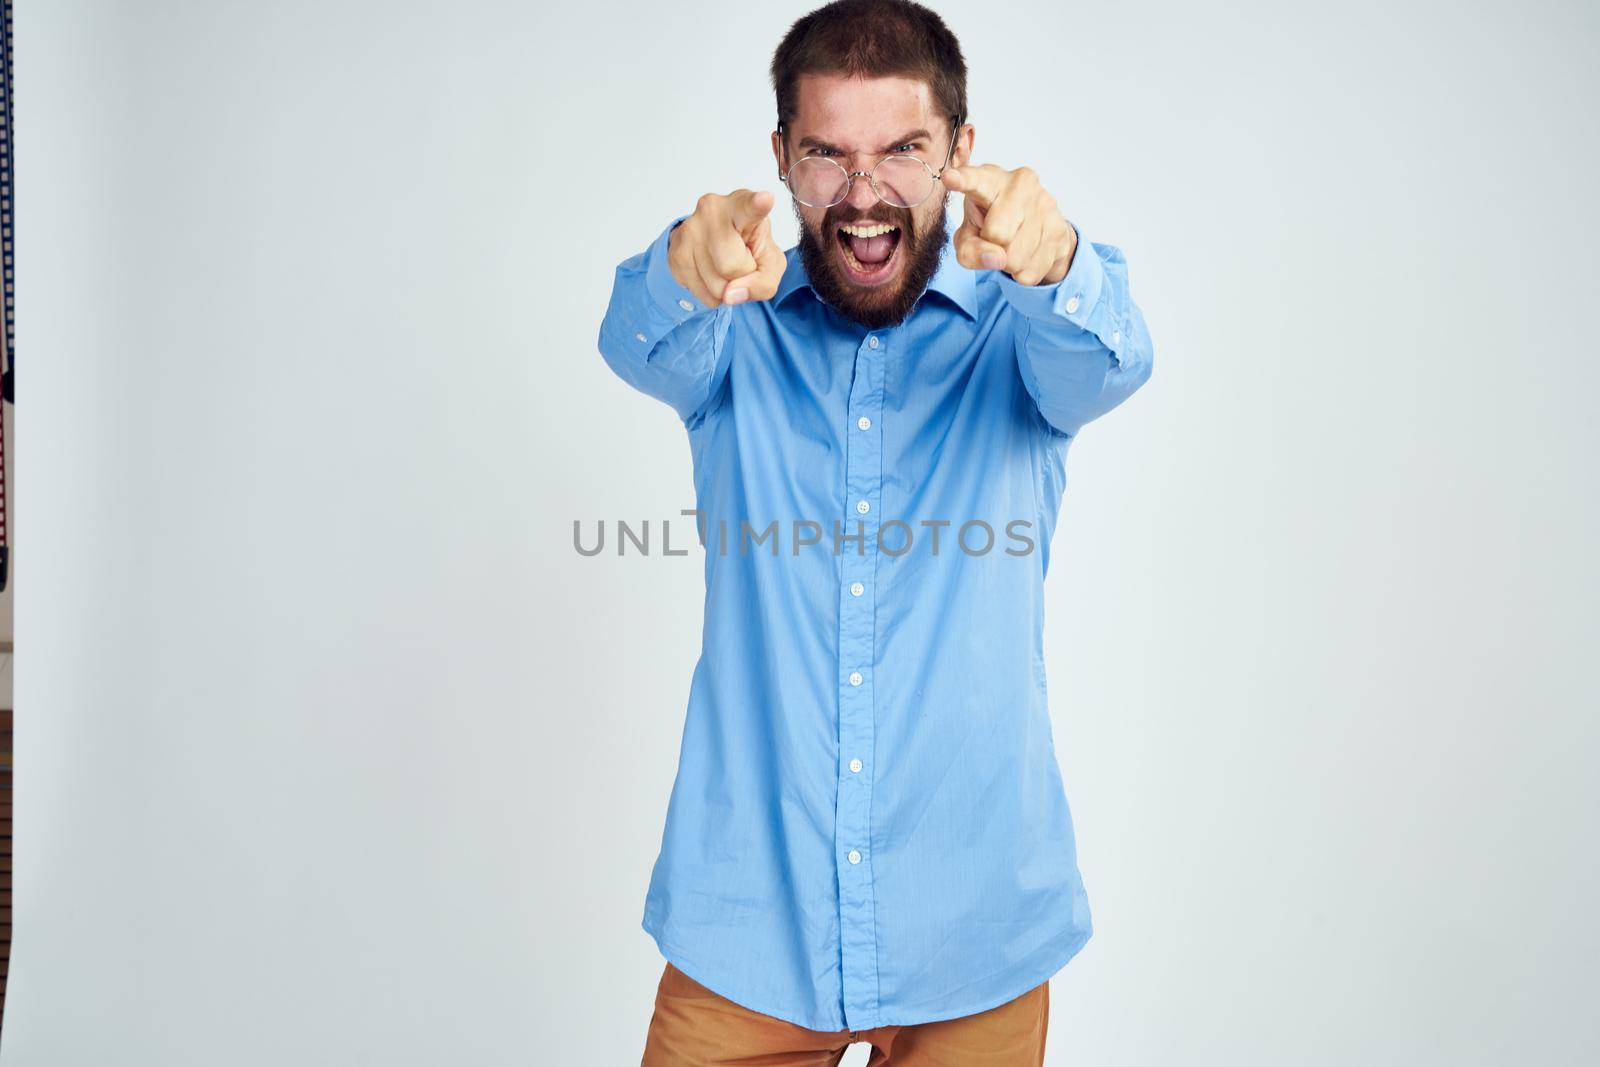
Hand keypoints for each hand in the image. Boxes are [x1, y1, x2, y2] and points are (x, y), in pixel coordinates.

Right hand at [667, 189, 786, 307]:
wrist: (713, 243)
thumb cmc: (749, 246)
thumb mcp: (770, 262)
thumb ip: (764, 282)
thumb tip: (730, 295)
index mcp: (742, 205)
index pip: (749, 206)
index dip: (756, 204)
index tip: (765, 199)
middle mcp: (713, 210)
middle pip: (732, 266)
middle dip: (742, 276)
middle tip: (741, 261)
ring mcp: (690, 230)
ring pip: (716, 285)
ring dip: (727, 288)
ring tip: (725, 267)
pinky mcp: (676, 252)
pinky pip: (701, 293)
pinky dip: (712, 294)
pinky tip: (712, 275)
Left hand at [940, 164, 1076, 285]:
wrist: (1036, 228)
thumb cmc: (990, 225)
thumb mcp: (968, 237)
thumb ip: (969, 249)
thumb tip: (997, 258)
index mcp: (989, 179)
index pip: (976, 180)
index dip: (963, 180)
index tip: (950, 177)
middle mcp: (1020, 183)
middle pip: (997, 234)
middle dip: (992, 245)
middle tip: (997, 235)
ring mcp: (1044, 204)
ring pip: (1014, 258)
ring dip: (1008, 263)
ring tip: (1013, 244)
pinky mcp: (1059, 229)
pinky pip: (1031, 271)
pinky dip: (1024, 272)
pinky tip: (1028, 253)